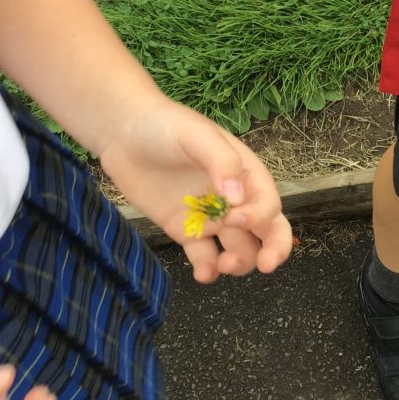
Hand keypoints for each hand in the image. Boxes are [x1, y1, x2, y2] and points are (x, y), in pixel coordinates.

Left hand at [97, 96, 292, 283]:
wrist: (124, 132)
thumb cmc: (167, 125)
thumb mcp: (198, 136)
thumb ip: (222, 163)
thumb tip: (238, 199)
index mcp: (246, 174)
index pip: (268, 204)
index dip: (258, 217)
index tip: (232, 218)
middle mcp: (234, 199)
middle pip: (268, 231)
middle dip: (274, 250)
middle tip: (266, 265)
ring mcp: (210, 217)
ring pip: (239, 250)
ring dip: (238, 263)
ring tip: (220, 266)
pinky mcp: (185, 231)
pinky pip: (204, 257)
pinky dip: (208, 270)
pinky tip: (202, 274)